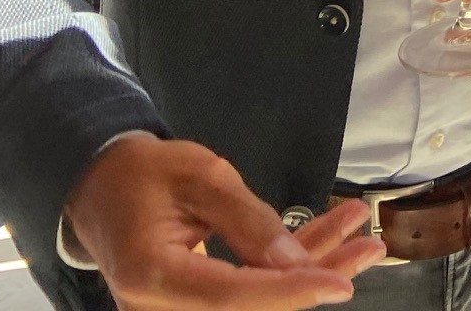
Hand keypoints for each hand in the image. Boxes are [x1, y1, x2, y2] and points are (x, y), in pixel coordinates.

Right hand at [65, 133, 381, 308]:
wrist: (100, 185)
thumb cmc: (144, 173)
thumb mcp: (200, 176)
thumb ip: (247, 219)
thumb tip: (293, 261)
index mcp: (152, 275)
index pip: (232, 297)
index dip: (290, 291)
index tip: (341, 282)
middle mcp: (160, 307)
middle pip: (251, 305)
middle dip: (315, 278)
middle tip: (370, 247)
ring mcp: (175, 310)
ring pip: (257, 298)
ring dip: (311, 270)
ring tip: (364, 240)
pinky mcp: (194, 301)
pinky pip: (247, 288)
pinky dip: (289, 266)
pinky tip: (333, 237)